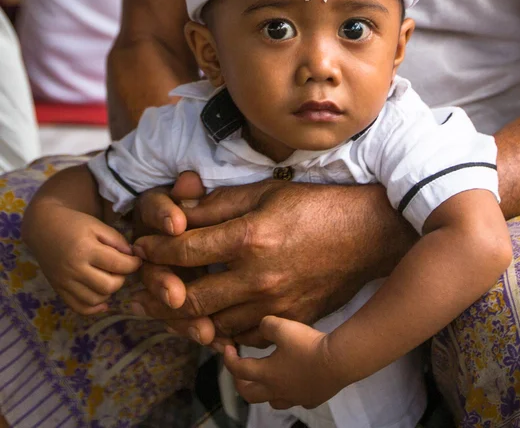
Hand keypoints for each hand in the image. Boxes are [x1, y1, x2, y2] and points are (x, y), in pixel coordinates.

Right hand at [24, 203, 141, 314]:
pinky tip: (103, 297)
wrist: (44, 228)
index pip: (118, 265)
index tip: (137, 260)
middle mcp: (74, 270)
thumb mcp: (98, 225)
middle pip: (109, 286)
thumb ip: (117, 240)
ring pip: (96, 300)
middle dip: (122, 278)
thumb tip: (132, 256)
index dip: (134, 264)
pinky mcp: (59, 290)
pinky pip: (79, 308)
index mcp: (86, 250)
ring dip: (109, 292)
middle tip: (121, 269)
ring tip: (110, 278)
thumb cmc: (74, 224)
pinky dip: (94, 307)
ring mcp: (65, 283)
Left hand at [131, 178, 415, 346]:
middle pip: (190, 298)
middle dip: (159, 294)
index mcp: (250, 238)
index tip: (143, 247)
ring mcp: (275, 305)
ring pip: (212, 326)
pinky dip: (221, 332)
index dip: (156, 249)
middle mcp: (258, 277)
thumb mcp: (268, 192)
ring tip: (170, 307)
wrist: (366, 235)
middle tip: (144, 289)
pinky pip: (244, 338)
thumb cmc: (317, 206)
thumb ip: (221, 203)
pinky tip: (211, 320)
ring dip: (185, 319)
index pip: (185, 250)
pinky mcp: (289, 320)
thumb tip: (181, 209)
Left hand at [223, 316, 342, 408]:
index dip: (228, 359)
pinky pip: (296, 399)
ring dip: (264, 391)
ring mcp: (296, 397)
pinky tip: (296, 382)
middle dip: (240, 381)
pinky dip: (291, 392)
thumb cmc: (307, 345)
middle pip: (250, 394)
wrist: (338, 361)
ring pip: (273, 401)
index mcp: (267, 373)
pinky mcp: (312, 398)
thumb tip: (261, 326)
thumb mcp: (282, 327)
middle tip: (239, 369)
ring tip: (266, 378)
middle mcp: (278, 390)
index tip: (226, 348)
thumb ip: (266, 325)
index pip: (239, 369)